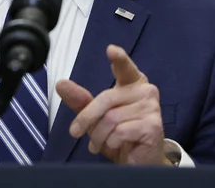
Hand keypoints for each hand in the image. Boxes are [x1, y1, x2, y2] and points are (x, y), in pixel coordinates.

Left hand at [55, 45, 168, 165]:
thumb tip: (61, 84)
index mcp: (133, 83)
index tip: (111, 50)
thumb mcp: (96, 118)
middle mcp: (146, 91)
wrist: (138, 163)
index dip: (119, 58)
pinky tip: (114, 145)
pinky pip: (120, 131)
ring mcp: (152, 108)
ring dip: (98, 135)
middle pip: (106, 98)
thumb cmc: (119, 136)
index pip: (125, 67)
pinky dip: (111, 142)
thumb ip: (81, 101)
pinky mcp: (153, 126)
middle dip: (87, 117)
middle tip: (75, 132)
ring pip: (111, 118)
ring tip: (98, 144)